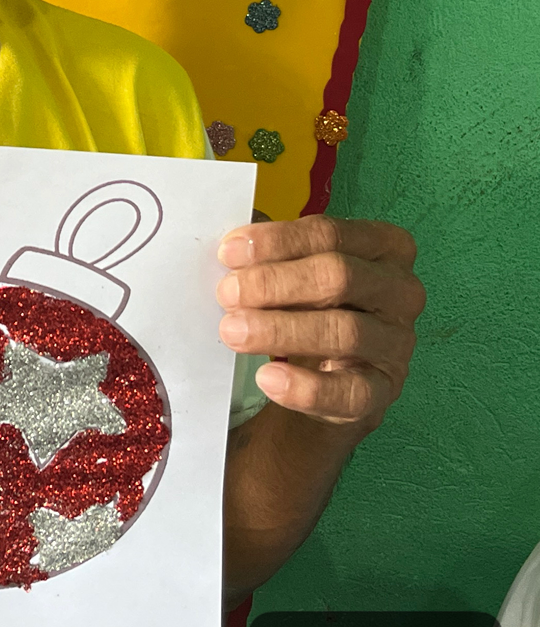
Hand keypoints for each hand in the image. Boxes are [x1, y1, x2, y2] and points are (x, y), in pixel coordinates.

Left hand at [216, 216, 424, 431]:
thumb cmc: (314, 306)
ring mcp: (397, 342)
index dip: (277, 241)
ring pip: (344, 331)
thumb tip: (234, 249)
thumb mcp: (299, 272)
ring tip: (234, 332)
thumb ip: (274, 256)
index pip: (330, 235)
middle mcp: (401, 291)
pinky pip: (350, 392)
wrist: (327, 375)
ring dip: (281, 330)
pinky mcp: (384, 389)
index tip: (229, 253)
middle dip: (275, 283)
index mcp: (385, 247)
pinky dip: (306, 388)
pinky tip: (267, 378)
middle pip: (338, 277)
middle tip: (227, 293)